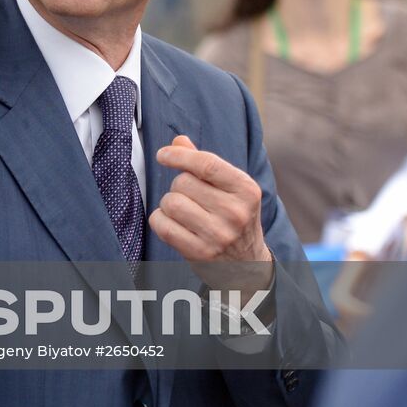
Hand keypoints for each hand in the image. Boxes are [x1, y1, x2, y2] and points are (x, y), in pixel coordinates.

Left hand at [150, 135, 273, 293]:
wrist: (247, 265)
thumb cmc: (233, 217)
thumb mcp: (230, 189)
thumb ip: (205, 164)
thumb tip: (178, 141)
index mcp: (246, 190)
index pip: (207, 164)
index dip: (179, 156)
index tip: (163, 155)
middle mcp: (235, 212)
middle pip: (182, 183)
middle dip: (178, 186)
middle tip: (190, 198)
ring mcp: (218, 235)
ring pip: (170, 202)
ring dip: (168, 204)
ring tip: (183, 212)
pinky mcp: (200, 253)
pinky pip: (162, 224)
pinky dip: (160, 220)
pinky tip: (173, 224)